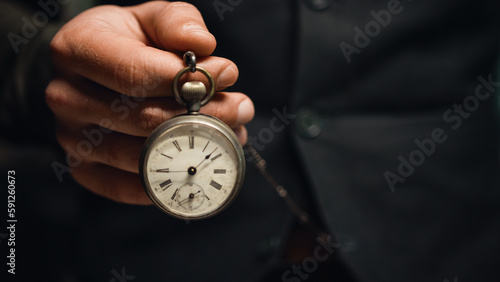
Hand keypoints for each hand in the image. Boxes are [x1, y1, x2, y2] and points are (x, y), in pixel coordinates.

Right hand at [45, 1, 253, 204]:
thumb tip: (203, 45)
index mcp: (77, 49)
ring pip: (143, 156)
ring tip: (230, 133)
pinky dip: (172, 178)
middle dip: (205, 116)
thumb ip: (177, 23)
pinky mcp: (85, 170)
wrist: (91, 71)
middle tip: (239, 108)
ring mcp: (73, 139)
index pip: (135, 73)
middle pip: (145, 119)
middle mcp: (68, 97)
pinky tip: (200, 159)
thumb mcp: (151, 18)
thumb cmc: (127, 42)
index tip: (227, 74)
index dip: (186, 79)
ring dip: (196, 148)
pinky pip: (130, 188)